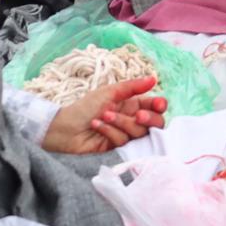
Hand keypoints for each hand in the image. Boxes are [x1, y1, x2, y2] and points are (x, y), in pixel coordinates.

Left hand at [39, 76, 166, 153]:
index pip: (155, 106)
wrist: (65, 127)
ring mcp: (125, 134)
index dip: (160, 106)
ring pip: (138, 133)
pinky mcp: (117, 147)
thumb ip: (132, 87)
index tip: (158, 104)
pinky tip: (97, 126)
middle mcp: (132, 119)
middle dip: (149, 119)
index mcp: (132, 104)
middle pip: (155, 124)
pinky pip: (123, 141)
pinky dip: (110, 131)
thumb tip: (153, 78)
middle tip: (138, 116)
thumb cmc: (85, 107)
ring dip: (121, 123)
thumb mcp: (109, 92)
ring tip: (104, 116)